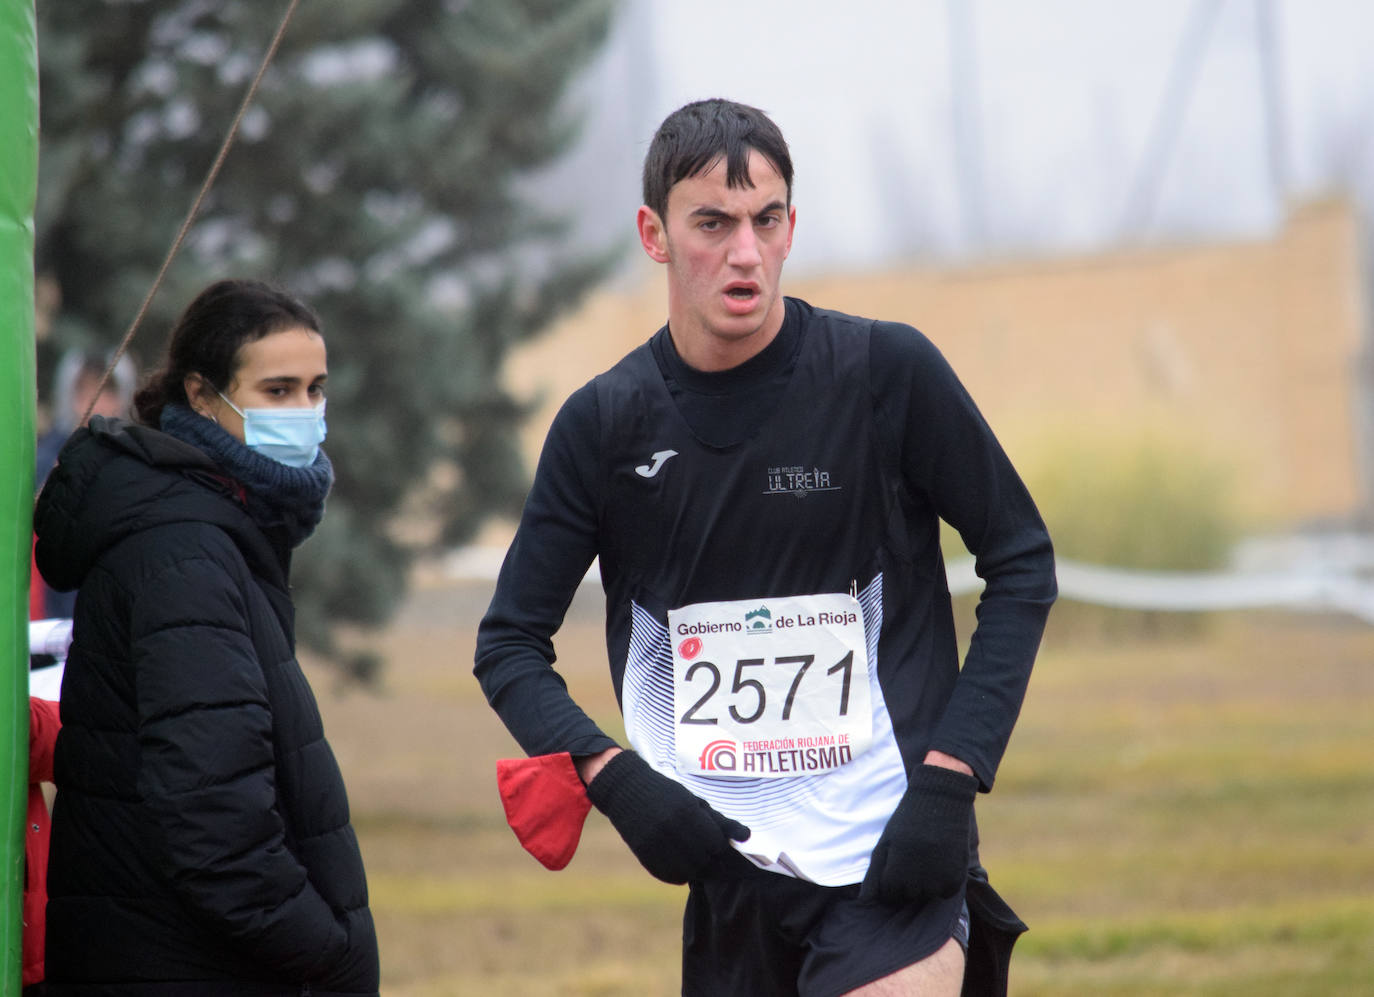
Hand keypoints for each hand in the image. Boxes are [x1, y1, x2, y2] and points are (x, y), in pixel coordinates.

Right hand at [585, 750, 749, 883]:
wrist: (627, 789)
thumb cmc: (667, 794)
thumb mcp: (694, 801)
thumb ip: (720, 821)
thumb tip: (746, 836)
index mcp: (687, 811)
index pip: (715, 843)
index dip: (716, 844)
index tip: (712, 840)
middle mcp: (671, 828)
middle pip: (702, 859)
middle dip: (706, 856)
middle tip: (700, 847)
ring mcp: (655, 842)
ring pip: (687, 871)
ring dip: (693, 867)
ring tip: (689, 854)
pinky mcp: (643, 854)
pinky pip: (668, 875)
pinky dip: (677, 873)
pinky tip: (677, 861)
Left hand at [860, 763, 978, 905]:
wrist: (941, 800)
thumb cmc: (908, 822)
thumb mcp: (886, 843)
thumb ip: (874, 873)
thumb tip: (865, 900)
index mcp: (895, 872)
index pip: (889, 894)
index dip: (891, 879)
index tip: (897, 862)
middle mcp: (916, 880)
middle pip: (908, 896)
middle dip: (908, 881)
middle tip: (914, 857)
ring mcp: (938, 880)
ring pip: (928, 895)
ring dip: (926, 883)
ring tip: (927, 857)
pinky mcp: (956, 877)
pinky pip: (946, 892)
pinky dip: (943, 882)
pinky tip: (941, 861)